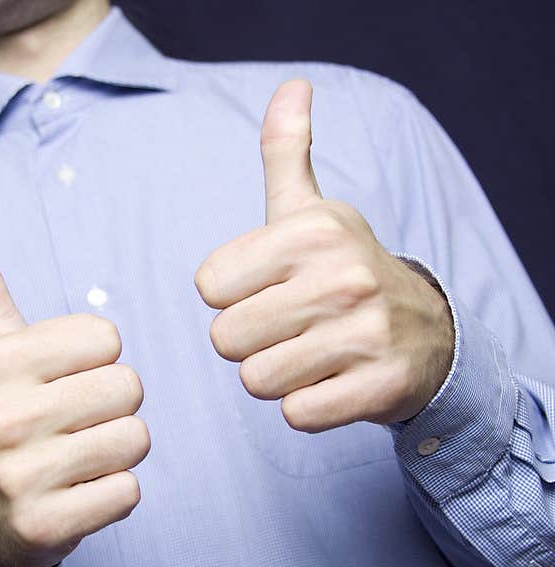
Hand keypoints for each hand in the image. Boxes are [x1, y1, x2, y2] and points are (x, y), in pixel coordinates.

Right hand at [0, 225, 148, 566]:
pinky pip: (129, 492)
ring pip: (135, 439)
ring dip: (118, 449)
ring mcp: (20, 477)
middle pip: (129, 386)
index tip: (62, 378)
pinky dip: (114, 493)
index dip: (95, 358)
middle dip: (113, 404)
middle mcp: (0, 419)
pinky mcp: (45, 525)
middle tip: (74, 420)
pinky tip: (77, 492)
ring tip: (77, 454)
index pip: (106, 338)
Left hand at [194, 80, 453, 432]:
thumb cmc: (343, 268)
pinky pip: (296, 413)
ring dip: (275, 374)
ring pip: (256, 380)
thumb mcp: (311, 209)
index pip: (208, 286)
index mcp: (311, 231)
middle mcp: (341, 277)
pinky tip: (332, 379)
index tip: (268, 287)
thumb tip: (292, 85)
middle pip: (225, 339)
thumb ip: (287, 152)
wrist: (425, 329)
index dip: (230, 295)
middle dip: (248, 340)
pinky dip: (306, 404)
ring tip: (310, 351)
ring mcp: (366, 334)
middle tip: (289, 326)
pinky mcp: (379, 386)